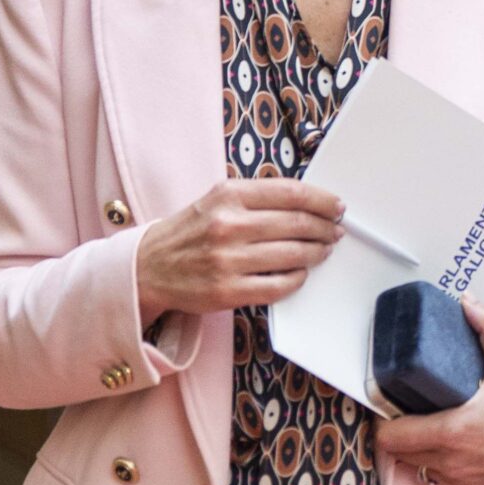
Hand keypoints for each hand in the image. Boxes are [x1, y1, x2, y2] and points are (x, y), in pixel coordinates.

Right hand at [133, 178, 343, 321]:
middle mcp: (228, 225)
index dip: (322, 200)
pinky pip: (278, 286)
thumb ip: (256, 198)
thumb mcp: (216, 199)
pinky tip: (300, 273)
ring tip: (323, 250)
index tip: (336, 207)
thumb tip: (306, 203)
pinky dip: (297, 279)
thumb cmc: (188, 232)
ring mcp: (228, 260)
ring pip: (293, 255)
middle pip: (297, 223)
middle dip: (325, 228)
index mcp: (228, 195)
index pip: (291, 193)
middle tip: (335, 231)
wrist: (147, 267)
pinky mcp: (227, 291)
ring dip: (316, 252)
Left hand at [375, 297, 483, 484]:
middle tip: (406, 408)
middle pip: (397, 453)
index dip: (382, 419)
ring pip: (416, 467)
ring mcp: (462, 480)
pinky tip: (447, 443)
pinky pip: (438, 479)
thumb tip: (469, 302)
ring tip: (425, 424)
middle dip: (396, 432)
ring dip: (414, 449)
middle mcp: (453, 462)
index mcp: (455, 431)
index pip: (390, 436)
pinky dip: (435, 463)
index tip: (389, 402)